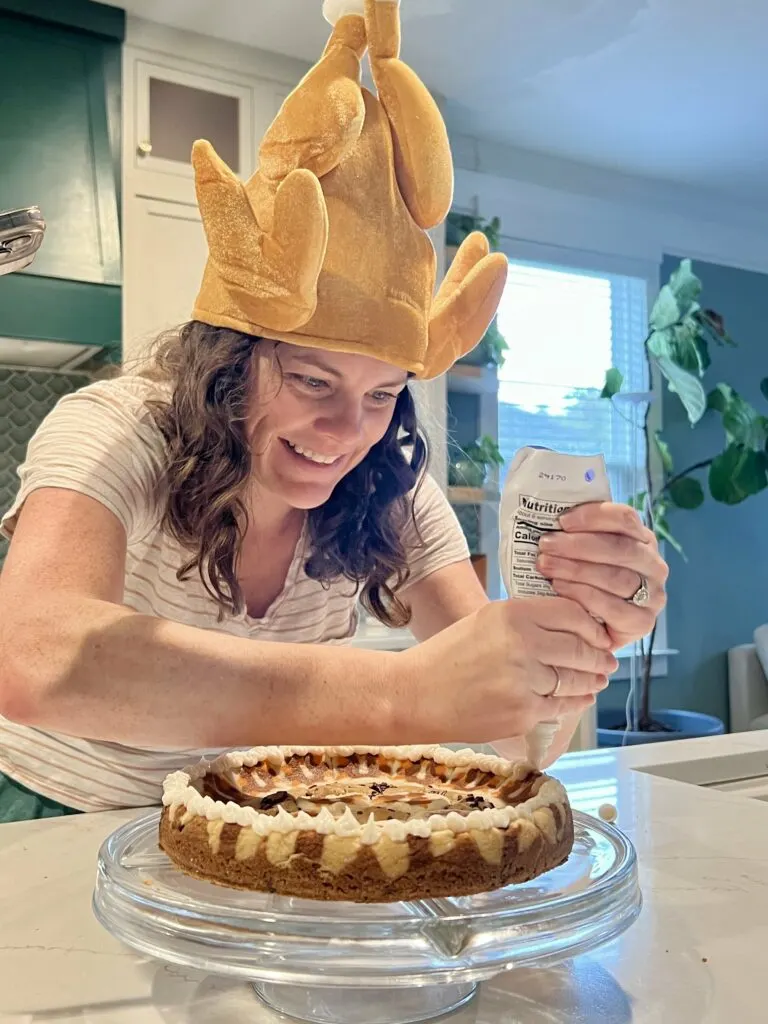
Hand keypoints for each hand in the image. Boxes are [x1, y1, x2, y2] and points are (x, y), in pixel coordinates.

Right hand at [401, 597, 617, 742]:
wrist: (415, 694)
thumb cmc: (448, 655)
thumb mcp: (485, 621)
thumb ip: (527, 620)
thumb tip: (574, 626)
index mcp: (512, 614)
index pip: (572, 614)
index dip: (592, 625)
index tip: (600, 633)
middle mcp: (521, 643)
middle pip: (580, 648)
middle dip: (599, 656)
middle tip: (607, 659)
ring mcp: (523, 680)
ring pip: (575, 680)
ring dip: (592, 680)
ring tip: (597, 679)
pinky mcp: (522, 712)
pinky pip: (561, 706)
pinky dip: (576, 702)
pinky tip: (581, 697)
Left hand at [536, 502, 667, 649]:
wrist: (587, 627)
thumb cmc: (581, 580)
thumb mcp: (582, 552)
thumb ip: (576, 533)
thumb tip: (554, 515)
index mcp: (641, 539)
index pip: (625, 519)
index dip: (593, 517)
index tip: (562, 521)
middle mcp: (653, 565)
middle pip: (621, 548)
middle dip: (579, 545)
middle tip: (546, 545)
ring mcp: (653, 595)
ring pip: (617, 577)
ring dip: (577, 570)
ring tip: (546, 565)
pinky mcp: (642, 623)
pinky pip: (614, 607)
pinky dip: (584, 595)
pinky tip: (559, 588)